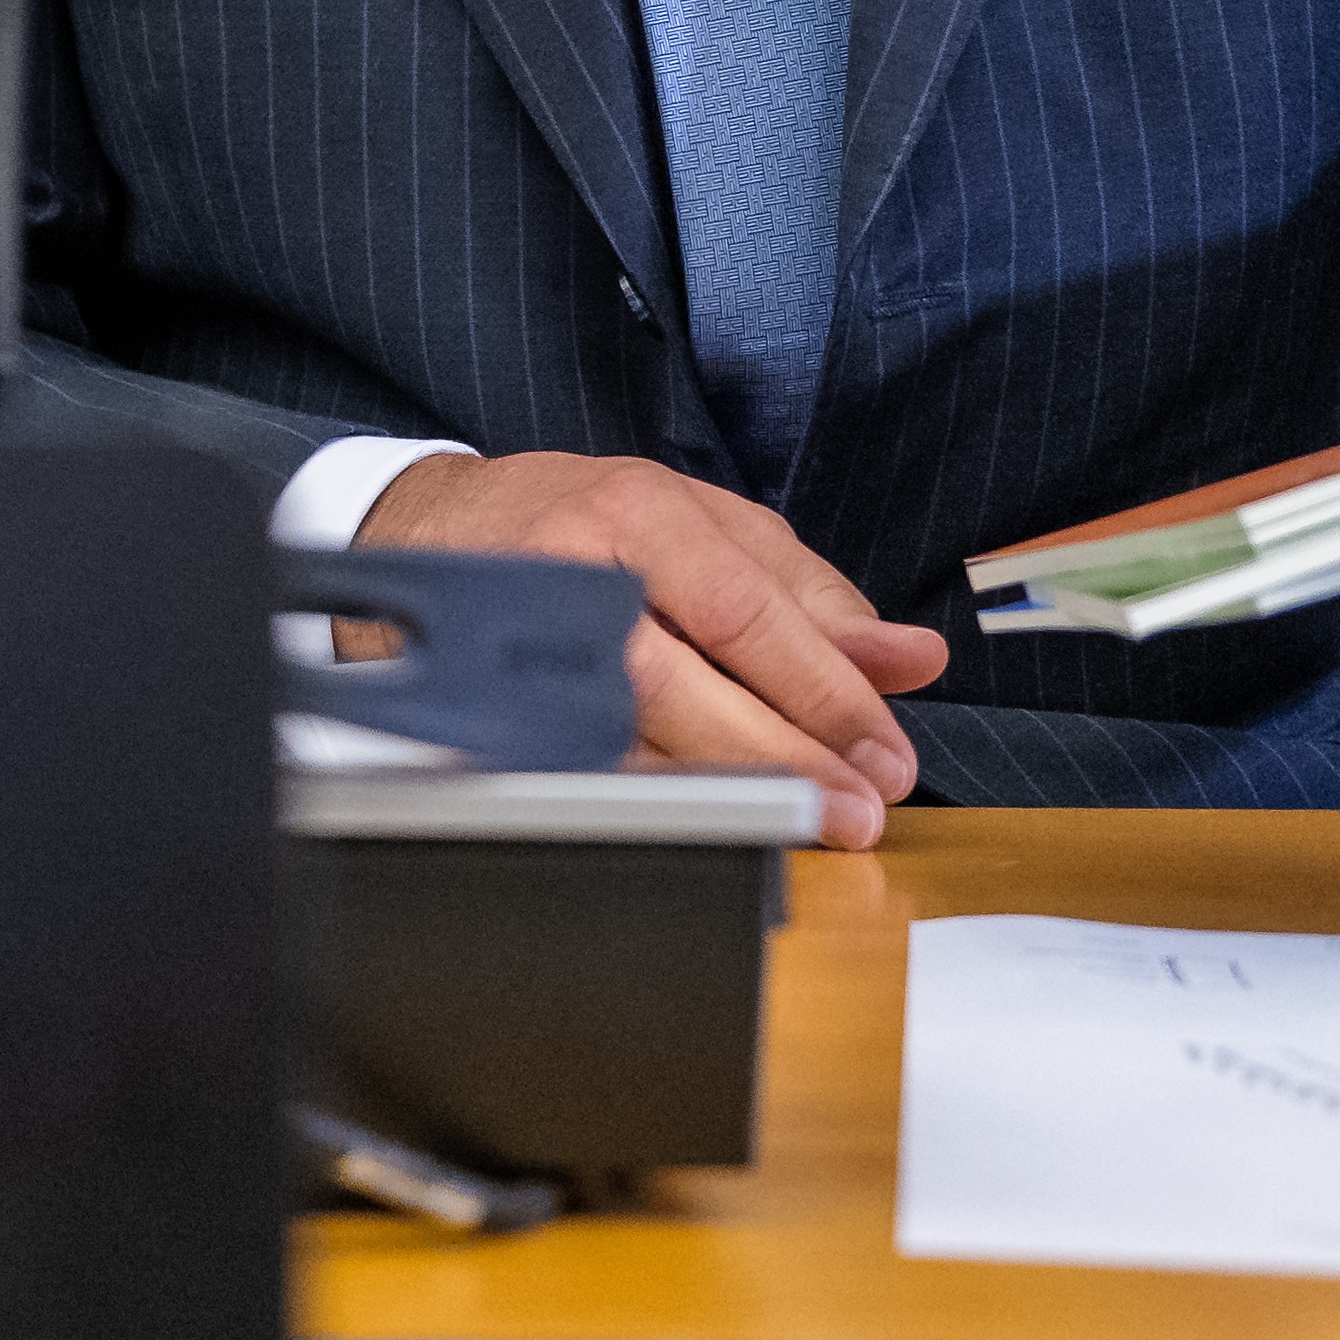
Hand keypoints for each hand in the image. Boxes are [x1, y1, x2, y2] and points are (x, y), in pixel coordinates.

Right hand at [356, 450, 945, 844]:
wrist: (427, 528)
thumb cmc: (579, 523)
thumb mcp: (706, 527)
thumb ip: (810, 595)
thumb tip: (912, 659)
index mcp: (638, 512)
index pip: (748, 613)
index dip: (826, 695)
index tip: (888, 757)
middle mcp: (572, 572)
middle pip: (688, 684)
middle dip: (788, 758)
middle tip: (859, 811)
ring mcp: (517, 643)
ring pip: (631, 737)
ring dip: (729, 794)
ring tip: (805, 826)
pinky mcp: (484, 705)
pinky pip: (581, 768)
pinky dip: (655, 801)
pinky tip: (709, 825)